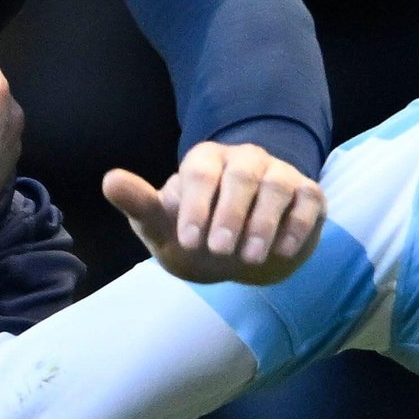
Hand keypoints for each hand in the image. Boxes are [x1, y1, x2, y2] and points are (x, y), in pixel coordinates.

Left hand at [105, 140, 323, 283]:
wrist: (236, 257)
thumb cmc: (195, 237)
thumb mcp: (163, 227)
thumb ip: (140, 204)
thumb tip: (110, 179)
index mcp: (206, 160)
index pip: (200, 173)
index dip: (195, 205)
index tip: (188, 241)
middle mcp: (245, 160)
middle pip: (242, 175)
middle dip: (231, 213)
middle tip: (219, 251)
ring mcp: (279, 175)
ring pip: (277, 185)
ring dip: (263, 222)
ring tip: (249, 258)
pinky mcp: (308, 195)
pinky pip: (309, 201)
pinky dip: (298, 226)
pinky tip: (283, 253)